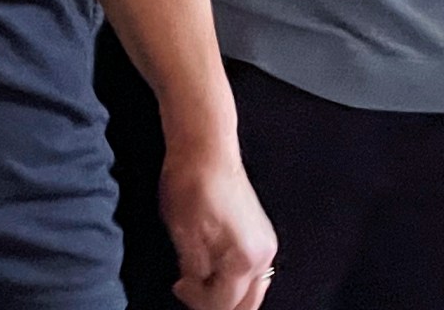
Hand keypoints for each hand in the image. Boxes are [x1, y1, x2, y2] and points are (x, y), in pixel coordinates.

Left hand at [163, 144, 274, 309]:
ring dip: (227, 292)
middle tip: (188, 289)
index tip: (177, 286)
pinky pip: (253, 271)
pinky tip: (212, 267)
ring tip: (197, 278)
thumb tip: (195, 287)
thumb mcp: (182, 231)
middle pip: (246, 303)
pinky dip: (235, 278)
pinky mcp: (262, 235)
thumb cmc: (191, 184)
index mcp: (244, 258)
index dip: (197, 301)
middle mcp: (263, 255)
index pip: (224, 302)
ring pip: (252, 288)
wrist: (206, 148)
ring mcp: (266, 244)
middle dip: (216, 302)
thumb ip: (193, 268)